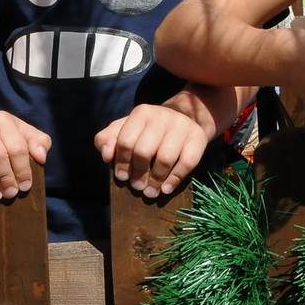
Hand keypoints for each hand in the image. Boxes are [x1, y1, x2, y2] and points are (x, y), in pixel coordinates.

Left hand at [95, 104, 210, 198]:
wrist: (183, 118)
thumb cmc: (147, 130)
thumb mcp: (124, 129)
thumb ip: (107, 139)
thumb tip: (106, 155)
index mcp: (142, 112)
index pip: (126, 140)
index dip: (121, 162)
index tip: (122, 177)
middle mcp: (162, 115)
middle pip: (144, 151)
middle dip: (138, 173)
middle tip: (137, 187)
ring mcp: (182, 125)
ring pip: (165, 159)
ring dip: (155, 180)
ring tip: (150, 192)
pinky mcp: (198, 137)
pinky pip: (187, 163)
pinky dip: (175, 179)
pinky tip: (166, 189)